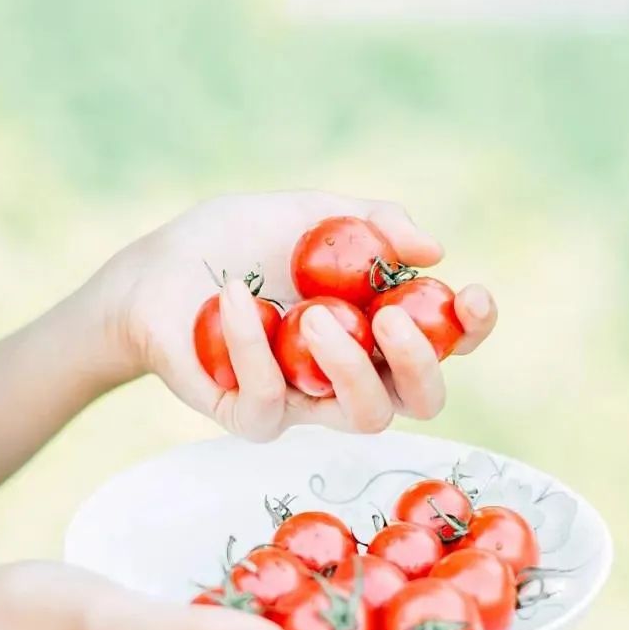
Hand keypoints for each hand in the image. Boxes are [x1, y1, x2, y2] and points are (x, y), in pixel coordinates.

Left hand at [96, 191, 496, 440]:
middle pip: (421, 398)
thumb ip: (371, 221)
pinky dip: (254, 343)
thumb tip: (435, 249)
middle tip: (389, 318)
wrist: (155, 269)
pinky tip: (235, 293)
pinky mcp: (252, 415)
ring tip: (315, 313)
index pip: (447, 342)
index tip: (471, 294)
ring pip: (364, 417)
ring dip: (350, 365)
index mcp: (377, 325)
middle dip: (420, 362)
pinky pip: (271, 400)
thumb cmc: (235, 240)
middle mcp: (352, 371)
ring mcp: (306, 400)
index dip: (473, 328)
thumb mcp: (307, 212)